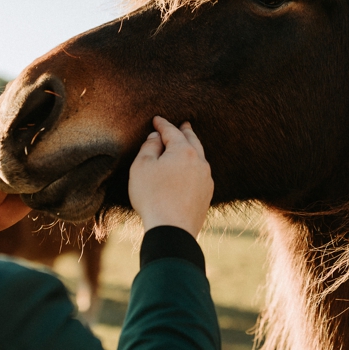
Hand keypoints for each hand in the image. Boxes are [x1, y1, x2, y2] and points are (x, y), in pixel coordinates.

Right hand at [128, 116, 213, 236]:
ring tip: (189, 144)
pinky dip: (195, 166)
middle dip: (185, 131)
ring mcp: (206, 179)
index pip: (172, 131)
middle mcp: (200, 162)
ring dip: (193, 148)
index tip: (156, 119)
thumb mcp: (141, 167)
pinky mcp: (207, 195)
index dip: (163, 124)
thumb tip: (156, 138)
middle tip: (184, 124)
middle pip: (192, 141)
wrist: (172, 230)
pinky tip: (191, 170)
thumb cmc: (153, 196)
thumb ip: (149, 148)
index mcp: (184, 151)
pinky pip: (201, 173)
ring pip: (200, 157)